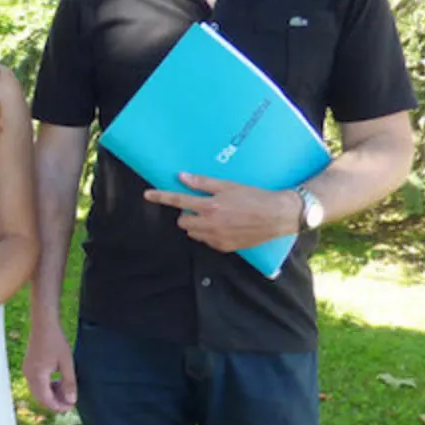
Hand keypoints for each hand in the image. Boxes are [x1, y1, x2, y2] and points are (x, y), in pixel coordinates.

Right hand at [23, 319, 76, 411]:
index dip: (59, 406)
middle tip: (70, 401)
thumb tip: (72, 401)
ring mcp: (27, 371)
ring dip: (50, 395)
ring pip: (38, 391)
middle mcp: (29, 375)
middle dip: (55, 402)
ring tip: (65, 391)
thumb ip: (69, 383)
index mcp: (38, 376)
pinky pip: (35, 383)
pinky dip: (46, 387)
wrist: (44, 324)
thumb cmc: (56, 341)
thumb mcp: (67, 363)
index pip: (47, 400)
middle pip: (40, 398)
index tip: (71, 406)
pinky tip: (57, 382)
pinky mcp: (28, 367)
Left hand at [144, 172, 300, 251]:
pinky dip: (208, 234)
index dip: (161, 197)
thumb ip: (203, 183)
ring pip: (193, 233)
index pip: (178, 201)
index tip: (148, 194)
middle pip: (183, 222)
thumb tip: (181, 177)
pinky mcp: (225, 247)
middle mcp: (211, 225)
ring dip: (196, 224)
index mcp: (210, 207)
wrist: (277, 216)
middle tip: (200, 205)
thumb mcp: (228, 185)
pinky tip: (222, 225)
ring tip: (213, 215)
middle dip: (186, 213)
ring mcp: (217, 238)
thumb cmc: (253, 197)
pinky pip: (207, 241)